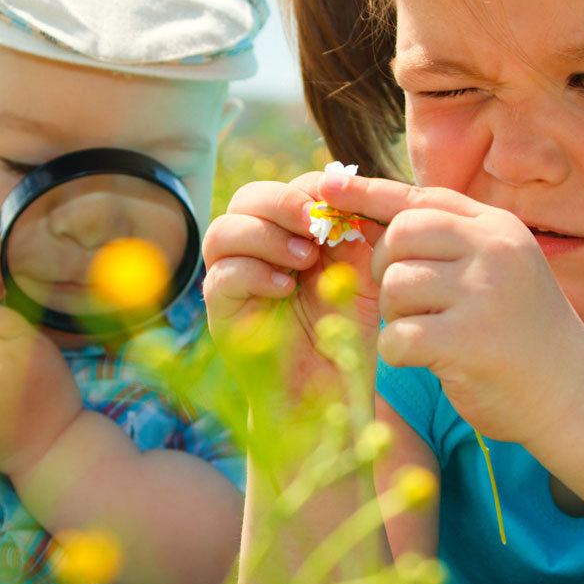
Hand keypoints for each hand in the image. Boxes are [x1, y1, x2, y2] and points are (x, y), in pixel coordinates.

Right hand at [202, 172, 378, 397]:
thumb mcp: (364, 275)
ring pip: (222, 231)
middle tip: (315, 225)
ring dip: (265, 236)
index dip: (310, 189)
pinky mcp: (221, 313)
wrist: (328, 396)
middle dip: (282, 203)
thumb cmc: (347, 335)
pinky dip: (254, 274)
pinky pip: (220, 277)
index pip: (286, 189)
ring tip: (303, 260)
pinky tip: (285, 290)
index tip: (342, 204)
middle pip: (247, 199)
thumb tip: (349, 187)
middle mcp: (255, 252)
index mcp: (288, 236)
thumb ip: (359, 232)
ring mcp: (232, 281)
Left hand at [317, 170, 583, 443]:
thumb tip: (369, 214)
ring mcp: (484, 292)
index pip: (420, 199)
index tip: (326, 185)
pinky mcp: (469, 340)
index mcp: (498, 228)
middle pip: (400, 236)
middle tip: (408, 302)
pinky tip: (428, 361)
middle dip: (386, 270)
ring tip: (429, 334)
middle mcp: (494, 250)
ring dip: (397, 316)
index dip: (368, 192)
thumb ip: (449, 242)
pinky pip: (398, 336)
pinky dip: (399, 353)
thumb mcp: (498, 270)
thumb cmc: (523, 334)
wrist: (575, 396)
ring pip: (395, 286)